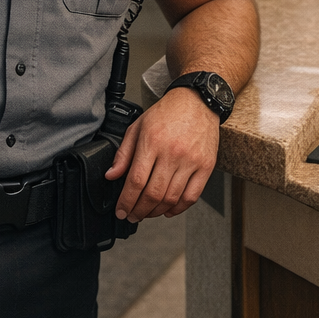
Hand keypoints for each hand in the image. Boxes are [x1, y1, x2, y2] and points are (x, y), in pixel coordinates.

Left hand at [104, 89, 219, 222]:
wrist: (197, 101)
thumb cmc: (167, 113)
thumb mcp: (138, 127)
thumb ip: (123, 153)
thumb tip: (111, 175)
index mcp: (152, 142)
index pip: (136, 181)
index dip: (126, 201)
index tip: (121, 211)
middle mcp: (172, 153)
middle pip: (153, 194)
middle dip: (139, 211)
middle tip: (132, 215)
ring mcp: (191, 161)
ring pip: (171, 198)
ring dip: (157, 212)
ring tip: (147, 213)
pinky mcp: (206, 166)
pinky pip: (192, 196)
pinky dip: (179, 209)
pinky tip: (168, 210)